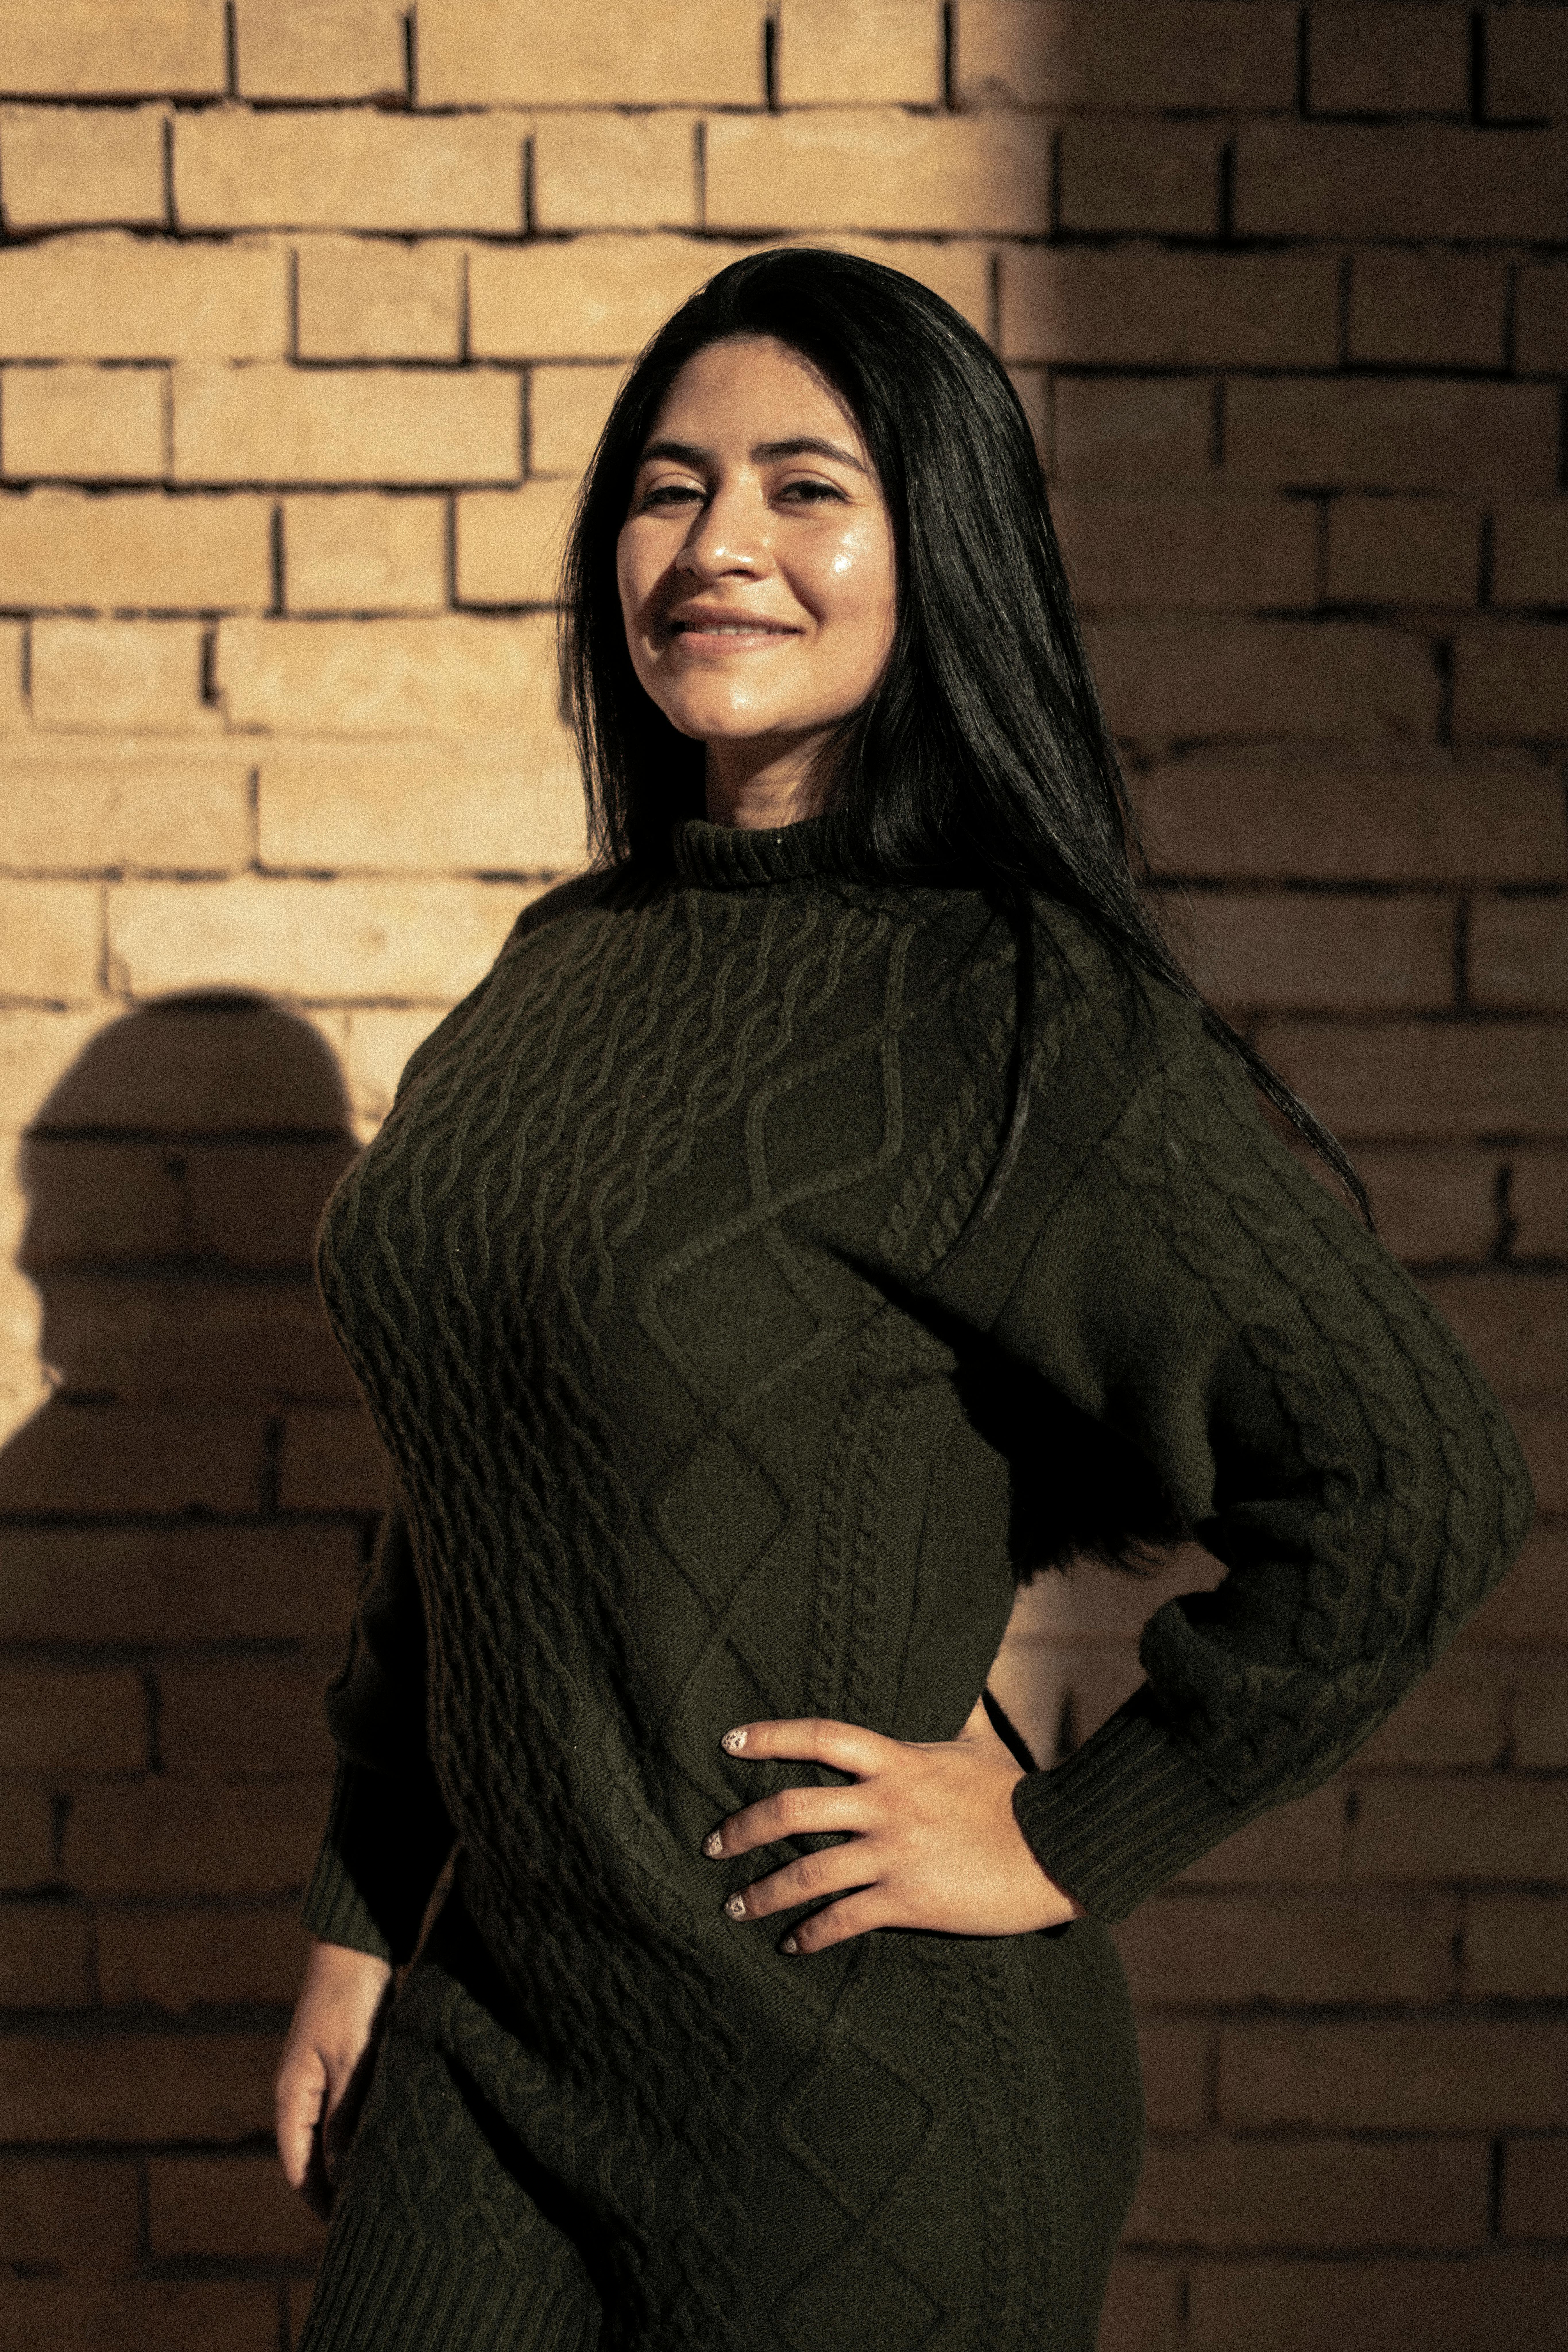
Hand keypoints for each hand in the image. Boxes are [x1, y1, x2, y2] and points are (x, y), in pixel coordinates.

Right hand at [275, 1938, 393, 2219]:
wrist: (357, 1944)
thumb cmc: (351, 1999)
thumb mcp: (350, 2061)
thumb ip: (344, 2118)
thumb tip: (340, 2174)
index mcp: (292, 2095)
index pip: (299, 2167)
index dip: (320, 2201)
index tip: (346, 2231)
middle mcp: (300, 2090)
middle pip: (311, 2157)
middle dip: (334, 2189)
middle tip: (368, 2219)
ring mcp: (319, 2075)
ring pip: (329, 2134)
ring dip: (348, 2161)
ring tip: (379, 2190)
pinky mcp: (340, 2060)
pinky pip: (344, 2110)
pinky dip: (357, 2133)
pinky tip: (382, 2143)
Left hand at [704, 1697, 1083, 1955]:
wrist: (1056, 1848)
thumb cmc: (1019, 1796)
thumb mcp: (980, 1748)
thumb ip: (953, 1725)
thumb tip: (959, 1694)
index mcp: (899, 1761)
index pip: (821, 1736)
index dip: (770, 1736)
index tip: (729, 1741)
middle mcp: (887, 1804)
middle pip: (794, 1808)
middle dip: (744, 1828)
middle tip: (713, 1844)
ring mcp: (894, 1854)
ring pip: (807, 1872)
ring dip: (762, 1891)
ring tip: (732, 1905)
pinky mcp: (909, 1900)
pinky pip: (843, 1920)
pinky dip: (810, 1934)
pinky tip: (792, 1944)